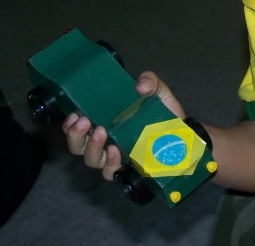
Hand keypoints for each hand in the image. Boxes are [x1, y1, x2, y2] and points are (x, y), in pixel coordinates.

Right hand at [62, 71, 186, 180]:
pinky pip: (111, 172)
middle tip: (83, 121)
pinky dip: (110, 163)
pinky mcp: (127, 171)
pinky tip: (116, 151)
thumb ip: (151, 82)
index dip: (69, 124)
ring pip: (91, 160)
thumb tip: (140, 84)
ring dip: (92, 146)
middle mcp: (106, 142)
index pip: (78, 127)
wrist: (185, 137)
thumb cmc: (166, 116)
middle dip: (75, 136)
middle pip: (78, 146)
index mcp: (107, 123)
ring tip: (101, 131)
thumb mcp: (159, 94)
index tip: (72, 114)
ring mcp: (116, 158)